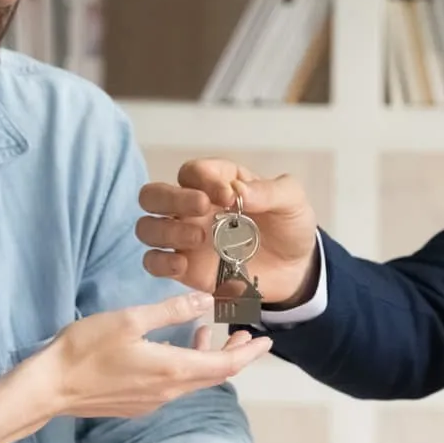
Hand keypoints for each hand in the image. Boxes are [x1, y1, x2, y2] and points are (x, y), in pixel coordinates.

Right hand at [21, 292, 271, 418]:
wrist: (49, 388)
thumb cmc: (84, 350)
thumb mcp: (129, 319)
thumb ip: (170, 311)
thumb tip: (205, 301)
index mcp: (172, 370)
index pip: (226, 365)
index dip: (250, 352)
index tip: (268, 340)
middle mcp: (168, 392)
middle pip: (215, 375)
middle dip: (236, 354)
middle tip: (249, 334)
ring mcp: (152, 401)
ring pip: (194, 379)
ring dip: (209, 357)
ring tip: (214, 333)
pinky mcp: (137, 403)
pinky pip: (174, 384)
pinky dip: (186, 364)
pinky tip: (176, 347)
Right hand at [136, 160, 319, 305]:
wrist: (296, 270)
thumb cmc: (289, 225)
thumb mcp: (292, 201)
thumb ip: (270, 191)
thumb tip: (239, 191)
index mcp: (216, 183)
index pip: (192, 172)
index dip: (204, 179)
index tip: (231, 196)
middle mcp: (193, 208)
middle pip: (153, 195)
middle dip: (171, 198)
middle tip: (202, 208)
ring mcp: (185, 239)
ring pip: (147, 228)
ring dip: (166, 231)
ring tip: (199, 238)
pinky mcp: (185, 269)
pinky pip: (154, 263)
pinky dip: (161, 264)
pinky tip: (184, 266)